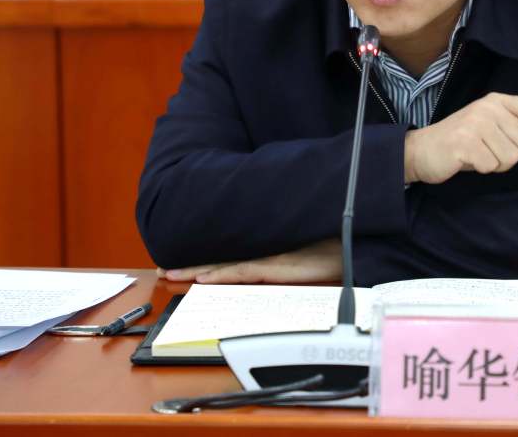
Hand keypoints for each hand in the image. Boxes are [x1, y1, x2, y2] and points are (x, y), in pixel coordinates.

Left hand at [157, 239, 343, 283]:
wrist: (356, 239)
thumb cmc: (337, 246)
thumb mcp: (307, 254)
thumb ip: (288, 257)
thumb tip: (273, 264)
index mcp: (269, 249)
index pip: (230, 255)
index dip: (205, 259)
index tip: (181, 263)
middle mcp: (264, 251)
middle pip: (220, 259)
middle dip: (190, 263)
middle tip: (161, 268)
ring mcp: (269, 258)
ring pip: (224, 266)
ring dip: (196, 269)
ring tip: (170, 273)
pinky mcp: (278, 266)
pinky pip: (243, 272)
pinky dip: (220, 274)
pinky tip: (201, 277)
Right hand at [403, 92, 517, 184]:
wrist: (421, 151)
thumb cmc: (462, 143)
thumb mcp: (494, 132)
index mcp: (497, 101)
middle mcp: (487, 107)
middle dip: (512, 155)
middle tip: (488, 151)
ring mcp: (475, 123)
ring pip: (511, 157)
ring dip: (496, 164)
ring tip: (477, 156)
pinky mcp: (465, 142)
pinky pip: (492, 165)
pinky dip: (482, 169)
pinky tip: (467, 161)